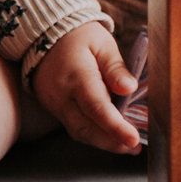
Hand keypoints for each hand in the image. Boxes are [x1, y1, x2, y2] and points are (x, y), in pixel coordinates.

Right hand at [30, 22, 140, 153]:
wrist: (44, 34)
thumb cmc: (79, 37)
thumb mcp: (102, 43)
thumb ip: (116, 68)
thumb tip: (129, 89)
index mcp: (77, 76)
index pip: (97, 107)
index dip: (115, 127)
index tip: (133, 139)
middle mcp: (62, 95)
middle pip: (86, 127)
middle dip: (112, 142)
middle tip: (135, 146)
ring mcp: (55, 104)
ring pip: (79, 132)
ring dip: (103, 142)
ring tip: (127, 145)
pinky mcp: (54, 108)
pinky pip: (74, 127)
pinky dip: (93, 134)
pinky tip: (110, 135)